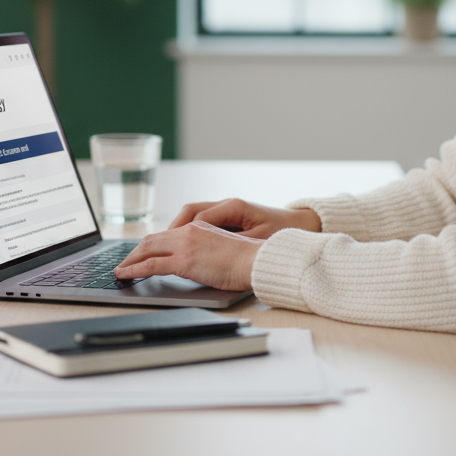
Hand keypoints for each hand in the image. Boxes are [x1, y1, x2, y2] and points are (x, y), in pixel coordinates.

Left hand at [114, 221, 261, 291]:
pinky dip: (134, 269)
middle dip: (136, 252)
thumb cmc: (247, 259)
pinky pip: (151, 264)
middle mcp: (188, 231)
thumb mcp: (223, 248)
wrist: (257, 260)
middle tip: (126, 263)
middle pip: (152, 239)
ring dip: (131, 260)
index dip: (151, 244)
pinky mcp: (184, 261)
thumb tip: (195, 264)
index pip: (167, 234)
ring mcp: (185, 245)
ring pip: (147, 249)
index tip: (142, 253)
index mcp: (199, 227)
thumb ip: (205, 251)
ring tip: (121, 270)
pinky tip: (125, 275)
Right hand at [168, 198, 320, 239]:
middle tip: (153, 248)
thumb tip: (210, 252)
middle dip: (171, 230)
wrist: (301, 224)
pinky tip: (181, 245)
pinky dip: (187, 230)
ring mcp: (226, 209)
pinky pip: (200, 220)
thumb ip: (234, 245)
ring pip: (192, 214)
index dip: (180, 232)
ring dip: (177, 229)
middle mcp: (226, 204)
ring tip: (163, 247)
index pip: (198, 216)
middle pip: (189, 211)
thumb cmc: (282, 233)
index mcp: (233, 207)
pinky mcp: (228, 216)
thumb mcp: (259, 242)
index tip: (167, 246)